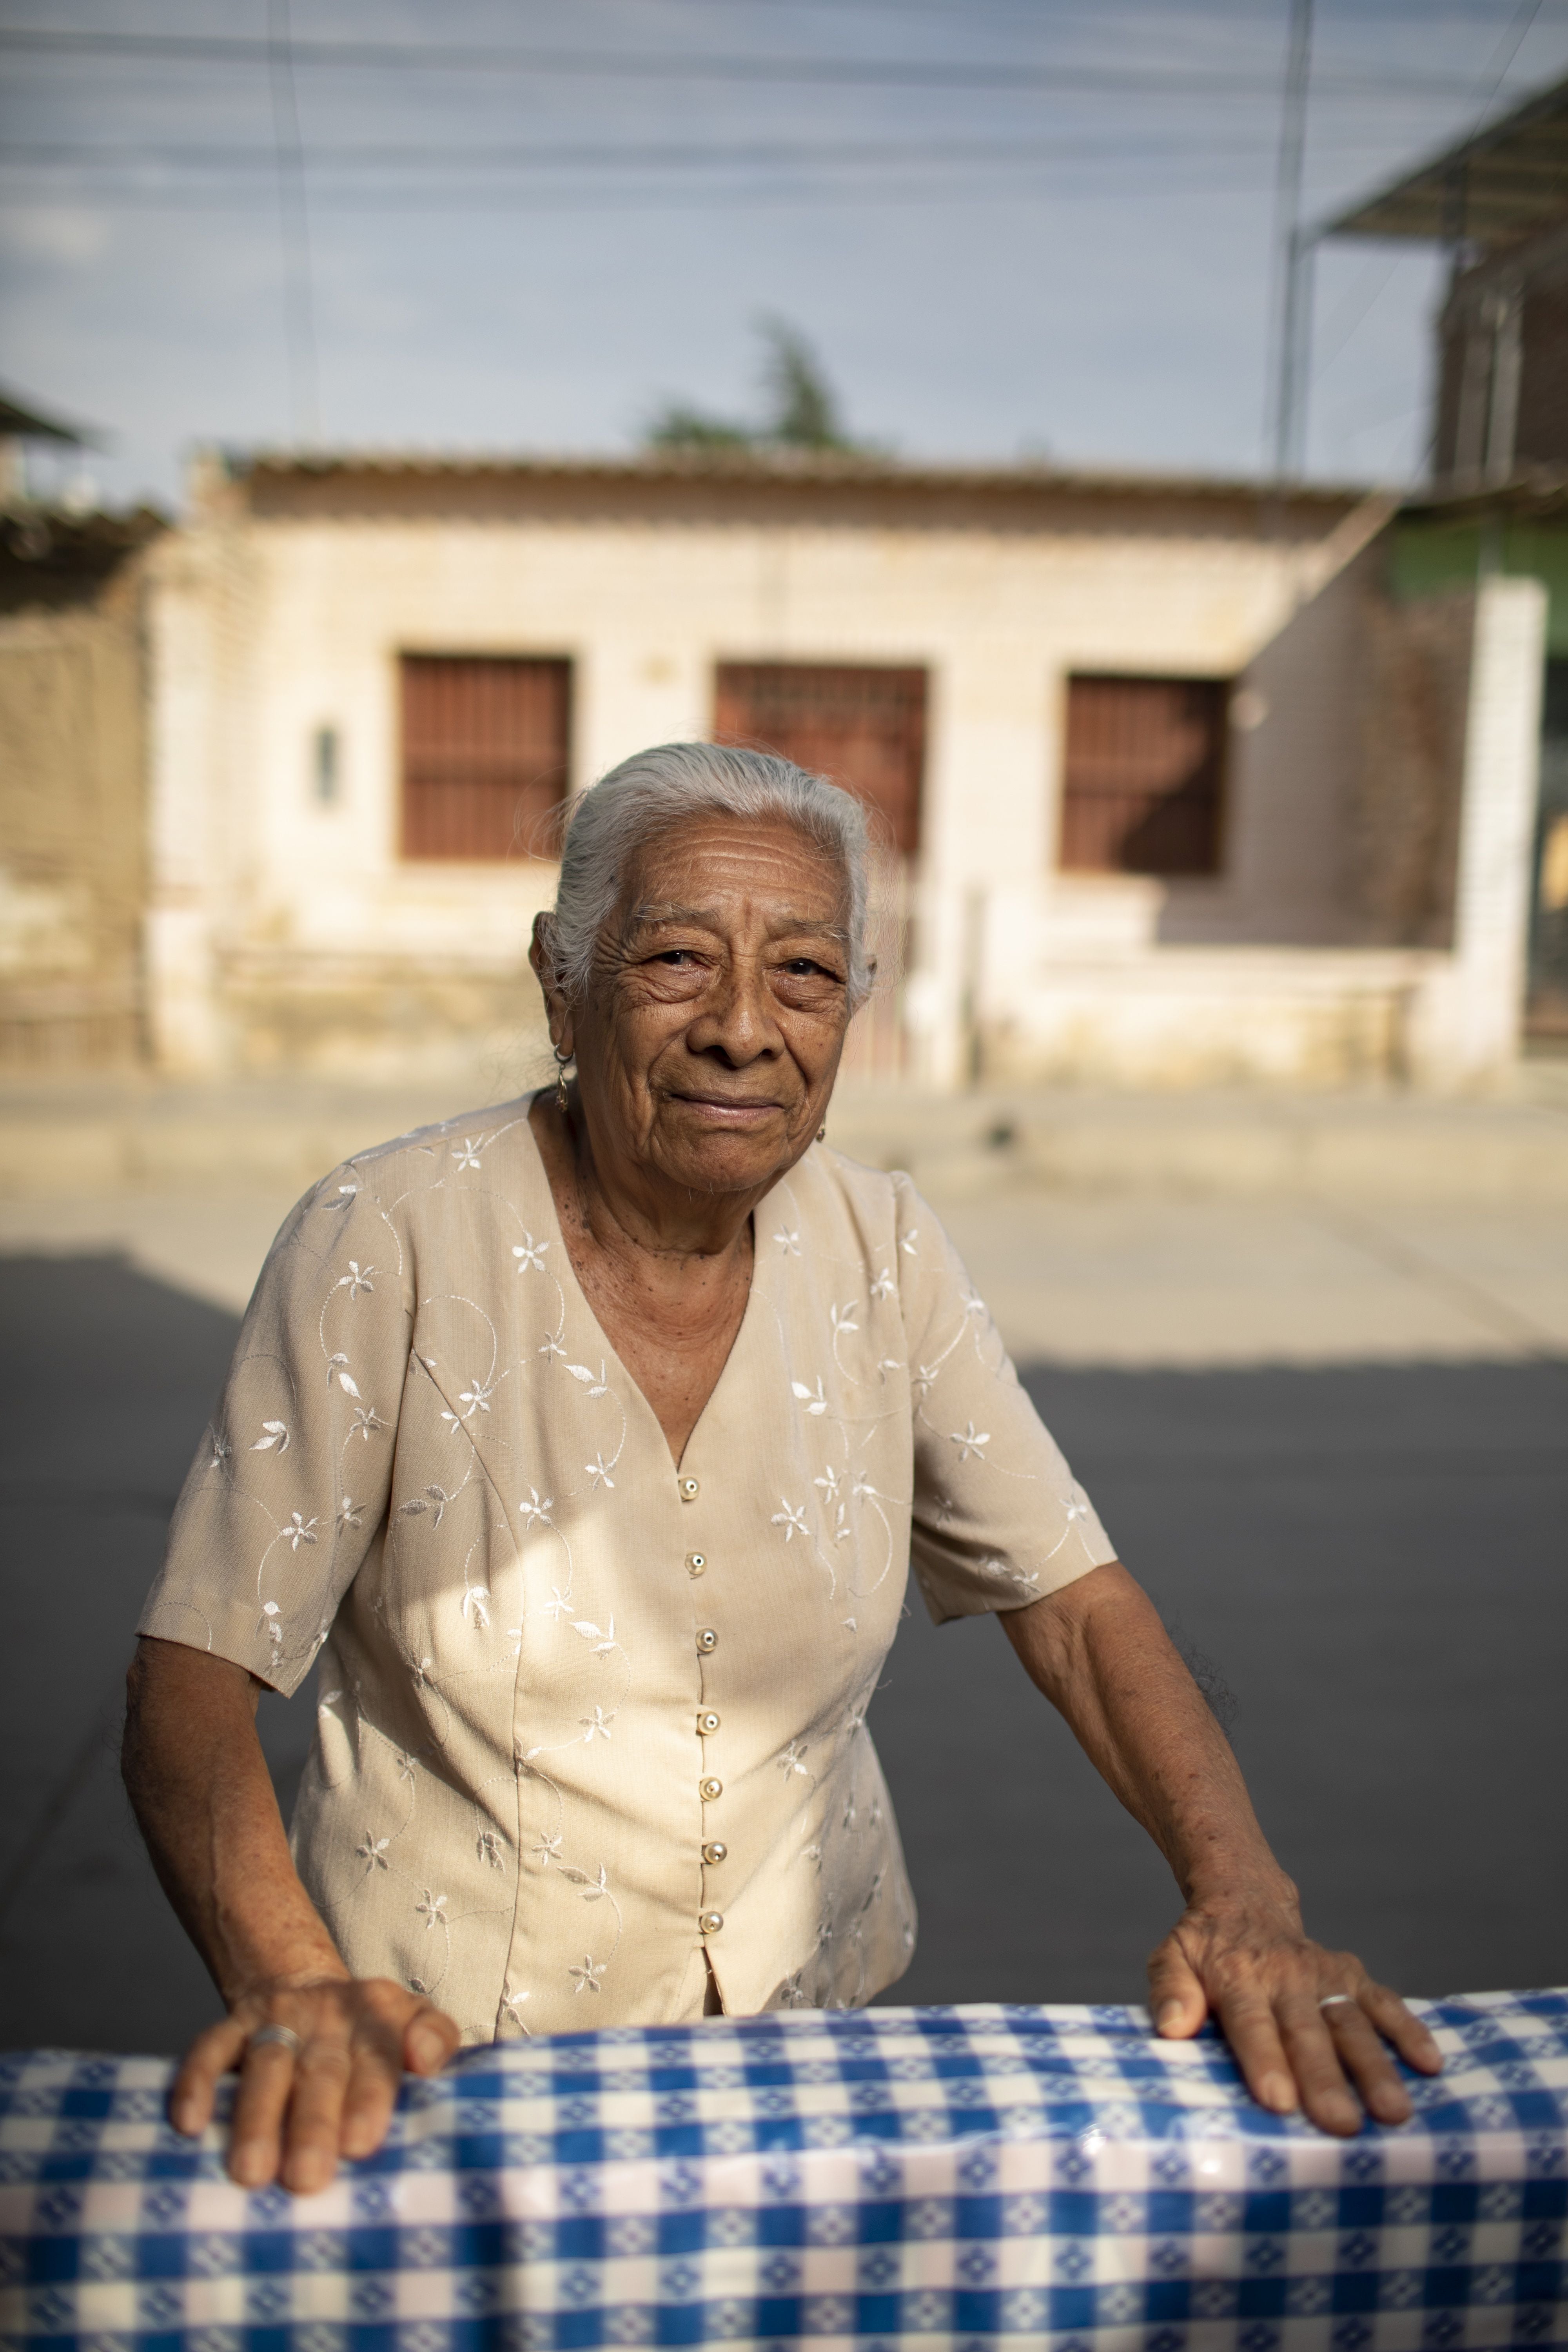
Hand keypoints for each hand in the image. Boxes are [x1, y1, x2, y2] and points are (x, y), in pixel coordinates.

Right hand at [169, 1975, 460, 2192]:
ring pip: (267, 2065)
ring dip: (258, 2119)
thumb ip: (435, 2039)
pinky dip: (196, 2083)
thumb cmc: (374, 2033)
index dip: (369, 2098)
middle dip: (313, 2125)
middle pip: (321, 2071)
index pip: (378, 2058)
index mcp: (377, 2018)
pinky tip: (189, 2124)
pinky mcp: (232, 2025)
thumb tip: (426, 2059)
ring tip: (252, 2172)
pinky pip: (209, 2048)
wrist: (310, 1991)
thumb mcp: (417, 2021)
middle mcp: (326, 2016)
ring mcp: (276, 2019)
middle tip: (306, 2178)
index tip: (360, 2143)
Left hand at [1148, 1880, 1442, 2135]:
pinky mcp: (1352, 1975)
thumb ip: (1170, 1990)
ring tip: (1393, 2111)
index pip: (1252, 2022)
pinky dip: (1408, 2029)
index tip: (1278, 2100)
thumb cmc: (1204, 1947)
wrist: (1244, 1899)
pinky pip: (1384, 2001)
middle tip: (1342, 2125)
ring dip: (1375, 2067)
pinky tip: (1430, 2063)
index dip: (1265, 2060)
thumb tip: (1172, 2027)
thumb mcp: (1171, 1957)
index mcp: (1237, 1976)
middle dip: (1325, 2079)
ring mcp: (1324, 1975)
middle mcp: (1285, 1975)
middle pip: (1307, 2032)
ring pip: (1352, 2022)